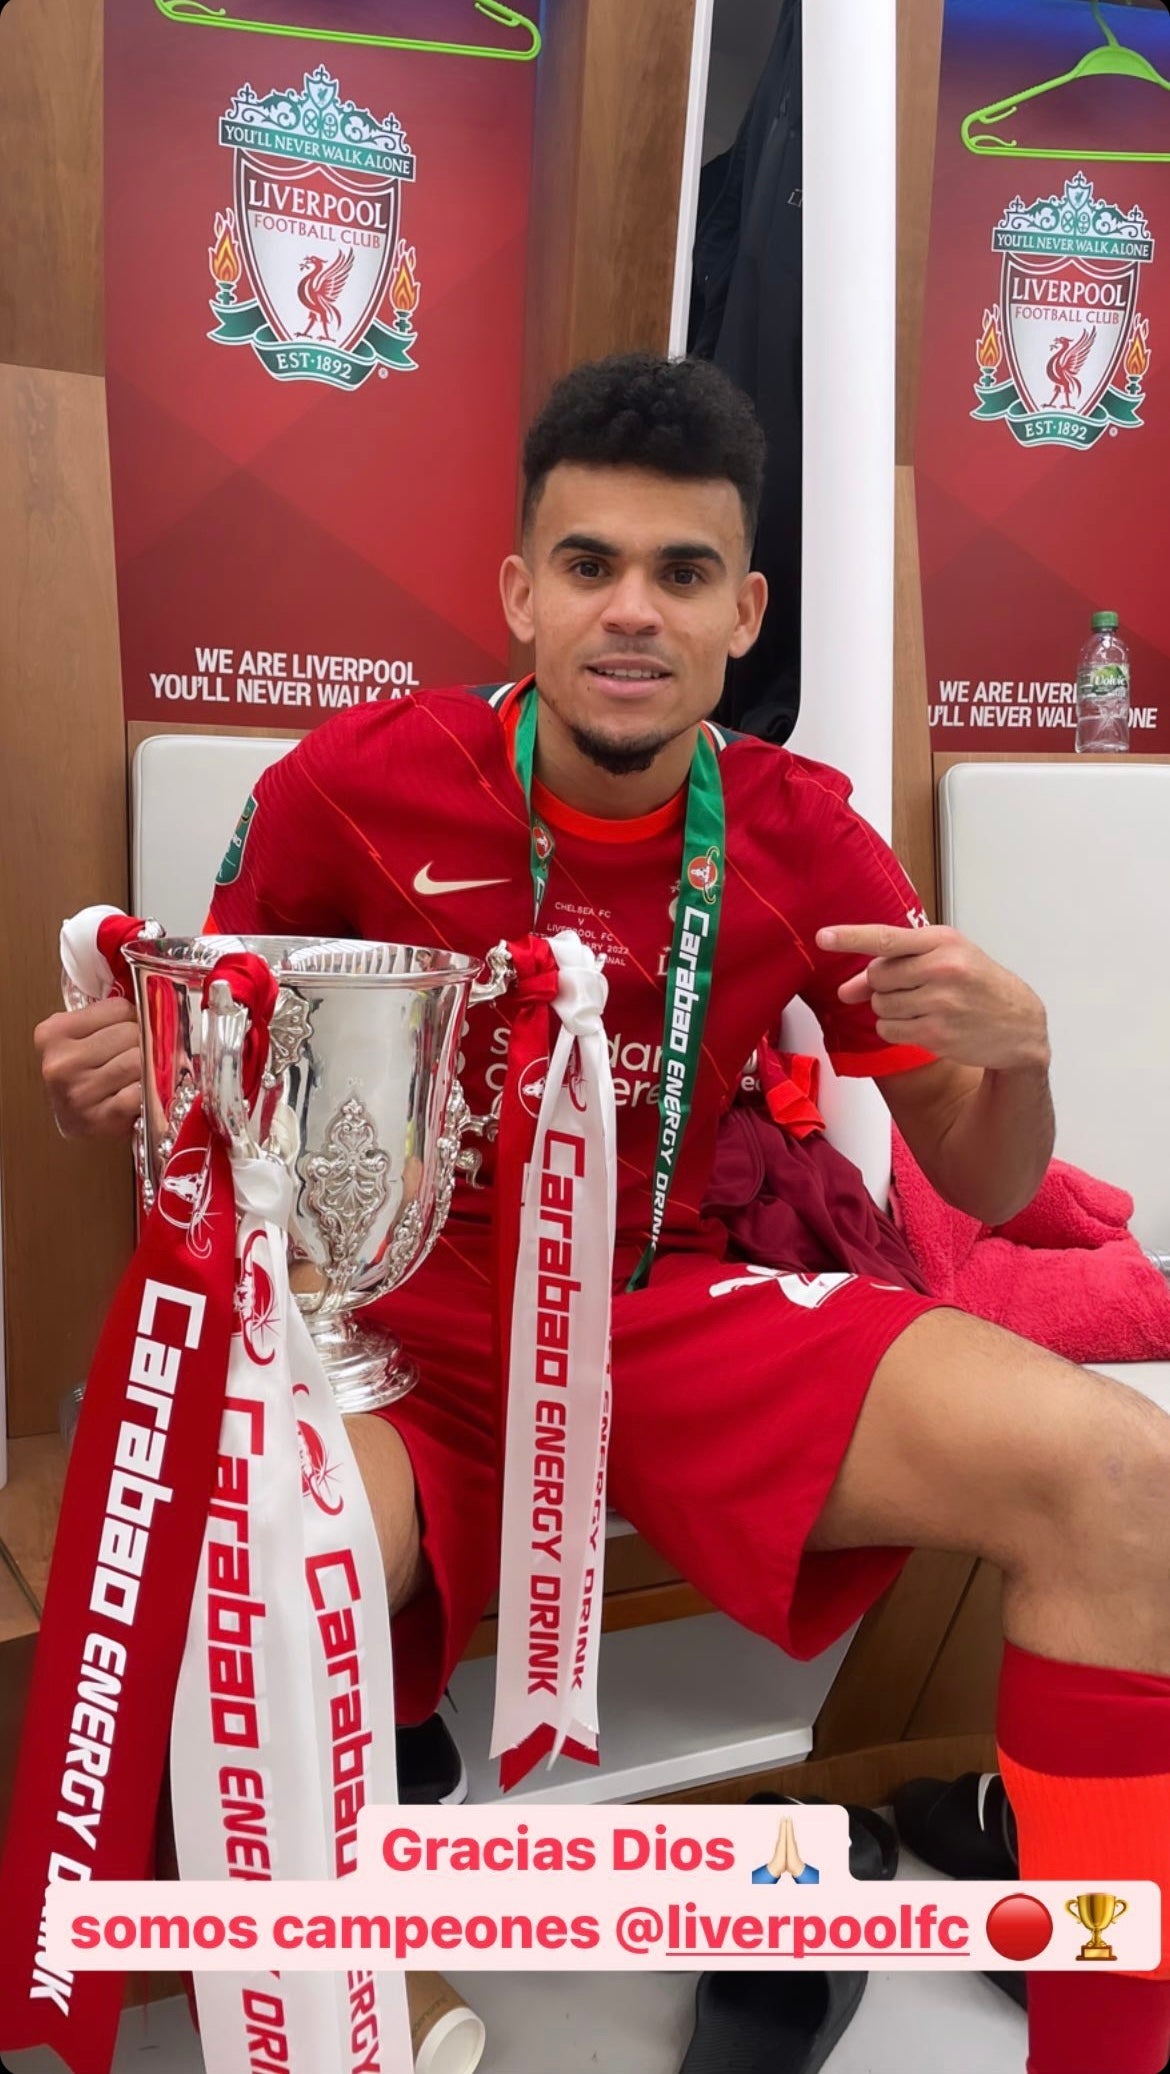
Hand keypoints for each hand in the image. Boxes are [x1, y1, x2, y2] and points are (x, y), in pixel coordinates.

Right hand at [35, 998, 141, 1138]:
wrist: (74, 1122)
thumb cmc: (82, 1074)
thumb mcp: (79, 1036)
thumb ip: (106, 1016)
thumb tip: (153, 1000)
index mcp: (53, 1033)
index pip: (118, 1008)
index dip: (132, 1018)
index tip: (128, 1031)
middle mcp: (61, 1062)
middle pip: (130, 1033)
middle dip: (142, 1043)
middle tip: (138, 1054)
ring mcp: (79, 1091)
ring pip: (138, 1060)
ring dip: (148, 1067)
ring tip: (139, 1074)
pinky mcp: (100, 1117)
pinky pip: (140, 1092)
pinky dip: (148, 1091)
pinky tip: (139, 1092)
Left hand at [816, 923, 1049, 1073]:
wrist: (1020, 1025)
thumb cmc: (979, 985)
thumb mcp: (947, 959)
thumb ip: (895, 965)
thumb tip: (845, 989)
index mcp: (944, 941)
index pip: (888, 937)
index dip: (850, 937)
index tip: (823, 937)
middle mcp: (942, 969)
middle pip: (876, 976)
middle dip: (882, 984)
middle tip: (910, 987)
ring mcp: (940, 1003)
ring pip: (880, 1005)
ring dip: (890, 1008)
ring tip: (923, 1006)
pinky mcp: (936, 1034)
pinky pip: (888, 1030)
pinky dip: (896, 1029)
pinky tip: (923, 1024)